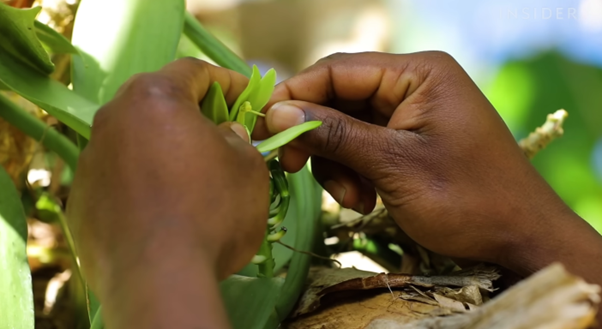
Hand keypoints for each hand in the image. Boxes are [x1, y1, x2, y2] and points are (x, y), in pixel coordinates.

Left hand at [67, 58, 268, 327]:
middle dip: (194, 113)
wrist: (159, 280)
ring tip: (193, 174)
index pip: (195, 71)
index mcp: (154, 98)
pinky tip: (165, 206)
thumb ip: (238, 139)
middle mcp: (113, 119)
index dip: (228, 81)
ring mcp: (92, 160)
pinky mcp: (83, 199)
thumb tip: (223, 134)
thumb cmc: (213, 212)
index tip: (248, 95)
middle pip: (159, 102)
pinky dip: (144, 181)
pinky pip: (120, 177)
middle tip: (221, 131)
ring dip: (166, 148)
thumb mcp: (249, 167)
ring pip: (137, 140)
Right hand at [254, 51, 601, 278]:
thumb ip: (335, 134)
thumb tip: (276, 111)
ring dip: (336, 164)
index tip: (266, 129)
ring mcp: (409, 114)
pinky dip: (353, 174)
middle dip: (317, 138)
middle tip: (293, 168)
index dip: (296, 96)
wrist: (518, 238)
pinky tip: (365, 200)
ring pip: (344, 128)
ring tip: (354, 199)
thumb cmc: (465, 198)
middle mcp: (412, 85)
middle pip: (338, 99)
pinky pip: (361, 147)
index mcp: (417, 73)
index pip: (338, 70)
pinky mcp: (406, 141)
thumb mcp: (394, 165)